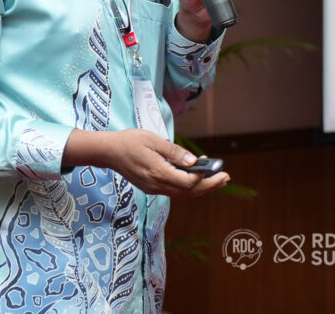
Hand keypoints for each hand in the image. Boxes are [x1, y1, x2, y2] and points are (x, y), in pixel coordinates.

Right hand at [63, 128, 229, 197]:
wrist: (107, 152)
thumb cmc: (129, 141)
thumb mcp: (152, 140)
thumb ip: (174, 152)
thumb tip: (194, 161)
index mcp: (158, 172)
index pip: (188, 182)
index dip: (205, 177)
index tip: (218, 168)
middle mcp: (156, 185)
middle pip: (189, 192)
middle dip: (210, 186)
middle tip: (227, 178)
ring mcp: (153, 188)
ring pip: (183, 194)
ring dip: (201, 188)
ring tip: (217, 180)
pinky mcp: (150, 187)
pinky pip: (174, 191)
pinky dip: (188, 186)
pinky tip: (195, 177)